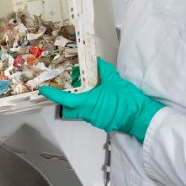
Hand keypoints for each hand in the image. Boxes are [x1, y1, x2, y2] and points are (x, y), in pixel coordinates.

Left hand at [39, 58, 163, 142]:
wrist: (141, 116)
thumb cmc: (126, 99)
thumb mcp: (114, 80)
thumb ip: (104, 71)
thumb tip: (98, 62)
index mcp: (86, 103)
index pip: (64, 99)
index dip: (52, 95)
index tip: (43, 90)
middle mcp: (87, 114)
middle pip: (69, 110)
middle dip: (65, 103)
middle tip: (68, 91)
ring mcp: (94, 120)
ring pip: (80, 113)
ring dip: (80, 104)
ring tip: (87, 92)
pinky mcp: (102, 123)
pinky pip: (91, 115)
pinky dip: (91, 108)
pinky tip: (99, 100)